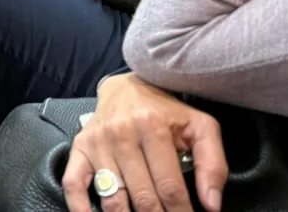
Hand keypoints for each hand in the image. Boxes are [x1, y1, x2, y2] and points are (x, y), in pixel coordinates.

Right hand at [64, 74, 226, 211]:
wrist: (127, 88)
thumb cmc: (166, 111)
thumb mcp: (200, 128)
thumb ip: (213, 165)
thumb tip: (212, 204)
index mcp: (153, 127)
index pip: (170, 187)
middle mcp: (122, 134)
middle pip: (143, 197)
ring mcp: (98, 143)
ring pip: (113, 198)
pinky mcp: (80, 148)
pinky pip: (73, 183)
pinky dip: (80, 207)